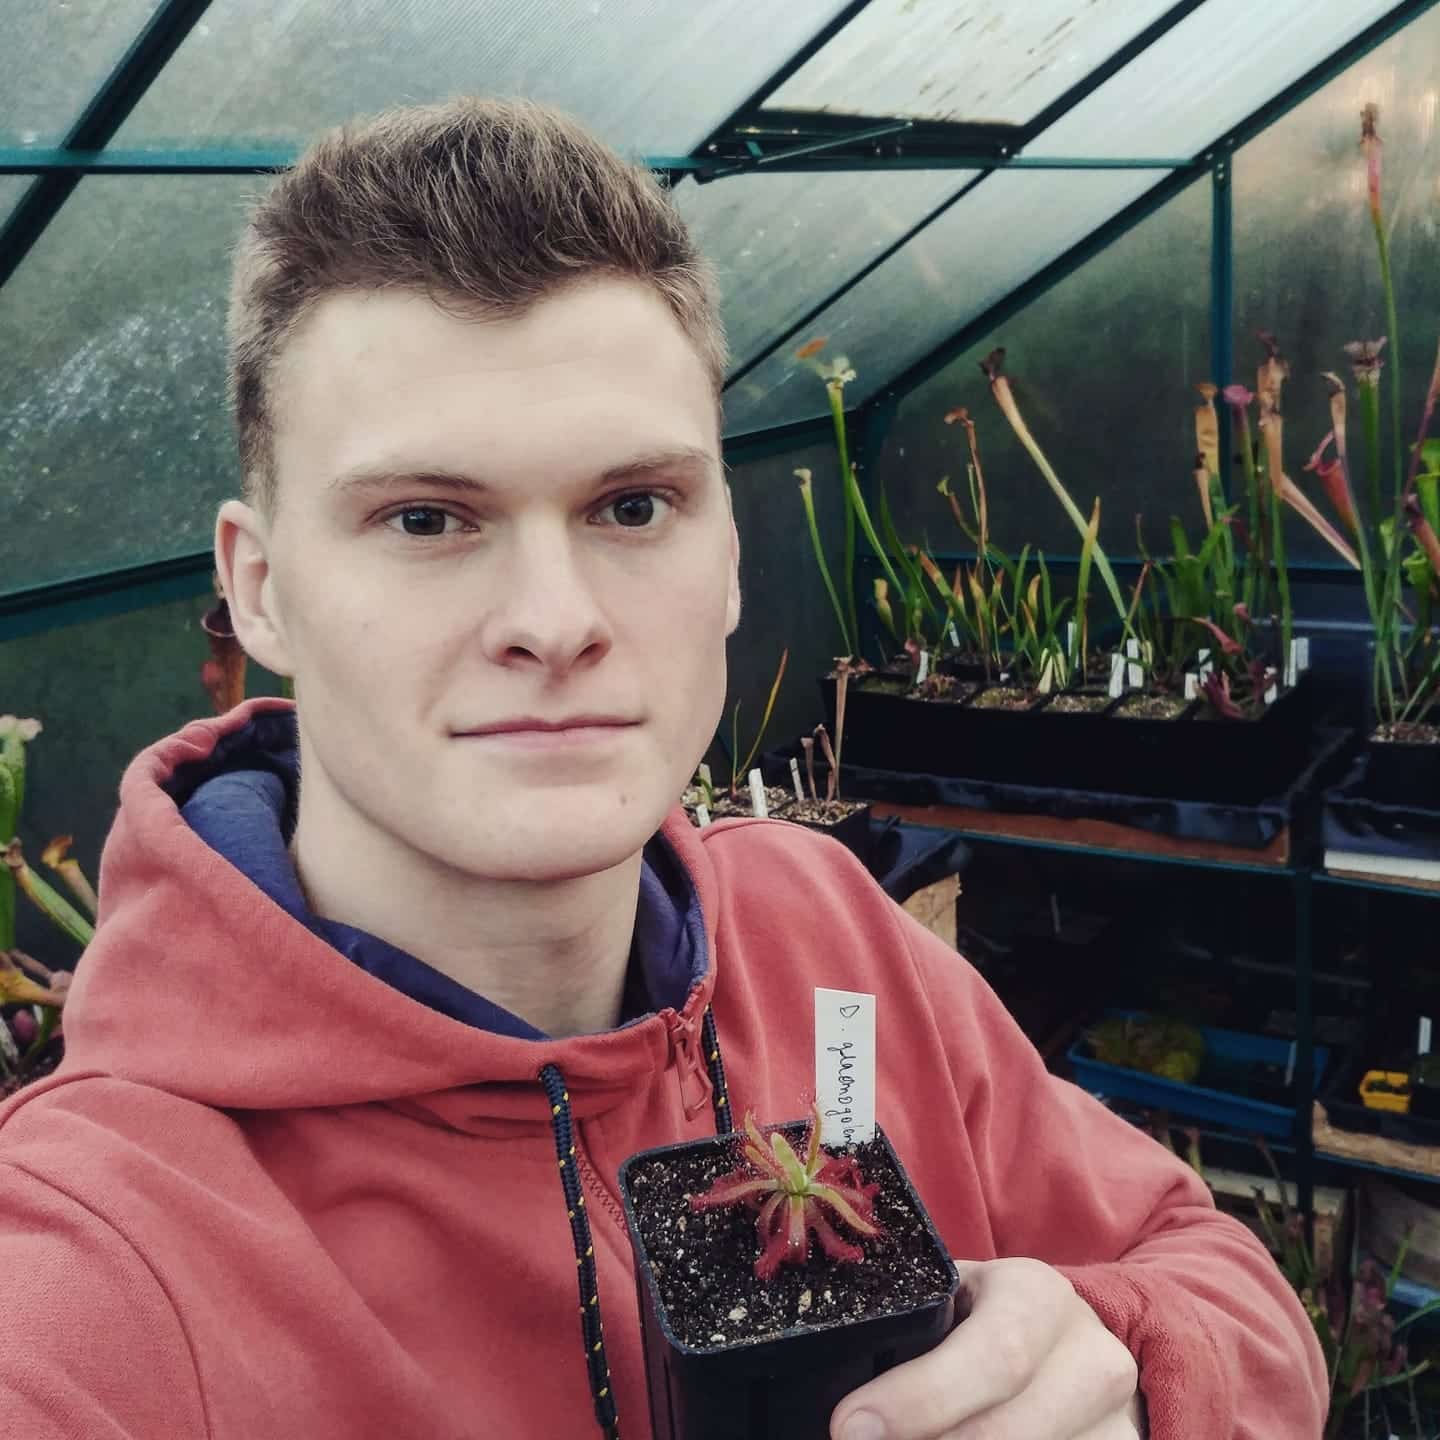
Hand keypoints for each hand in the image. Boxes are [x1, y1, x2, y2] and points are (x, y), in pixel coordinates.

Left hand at [830, 1258, 1142, 1439]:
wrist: (1076, 1344)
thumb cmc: (987, 1320)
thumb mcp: (955, 1302)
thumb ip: (908, 1325)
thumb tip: (819, 1373)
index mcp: (1037, 1296)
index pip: (990, 1355)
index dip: (917, 1401)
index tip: (848, 1429)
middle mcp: (1092, 1358)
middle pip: (1012, 1433)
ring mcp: (1118, 1423)